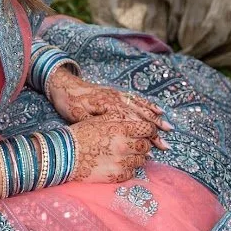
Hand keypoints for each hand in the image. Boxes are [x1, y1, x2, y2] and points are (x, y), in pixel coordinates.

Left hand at [48, 67, 171, 150]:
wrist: (62, 84)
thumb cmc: (69, 102)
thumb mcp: (79, 116)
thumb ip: (97, 123)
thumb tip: (114, 132)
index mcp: (108, 104)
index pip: (131, 121)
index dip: (143, 134)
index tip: (153, 147)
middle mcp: (116, 97)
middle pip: (139, 114)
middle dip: (154, 129)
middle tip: (166, 144)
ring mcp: (117, 94)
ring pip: (140, 106)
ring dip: (154, 117)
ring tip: (168, 128)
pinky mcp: (115, 92)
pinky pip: (135, 98)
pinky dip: (147, 104)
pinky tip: (157, 110)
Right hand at [69, 115, 161, 182]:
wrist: (66, 154)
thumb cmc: (81, 133)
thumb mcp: (99, 119)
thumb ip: (118, 118)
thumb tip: (133, 120)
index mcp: (120, 128)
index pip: (147, 128)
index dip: (149, 129)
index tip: (147, 131)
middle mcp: (124, 145)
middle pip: (146, 145)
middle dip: (143, 143)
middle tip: (135, 143)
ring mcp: (122, 162)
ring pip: (141, 160)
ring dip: (137, 156)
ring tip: (126, 154)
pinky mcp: (118, 175)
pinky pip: (132, 172)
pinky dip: (129, 168)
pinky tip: (120, 163)